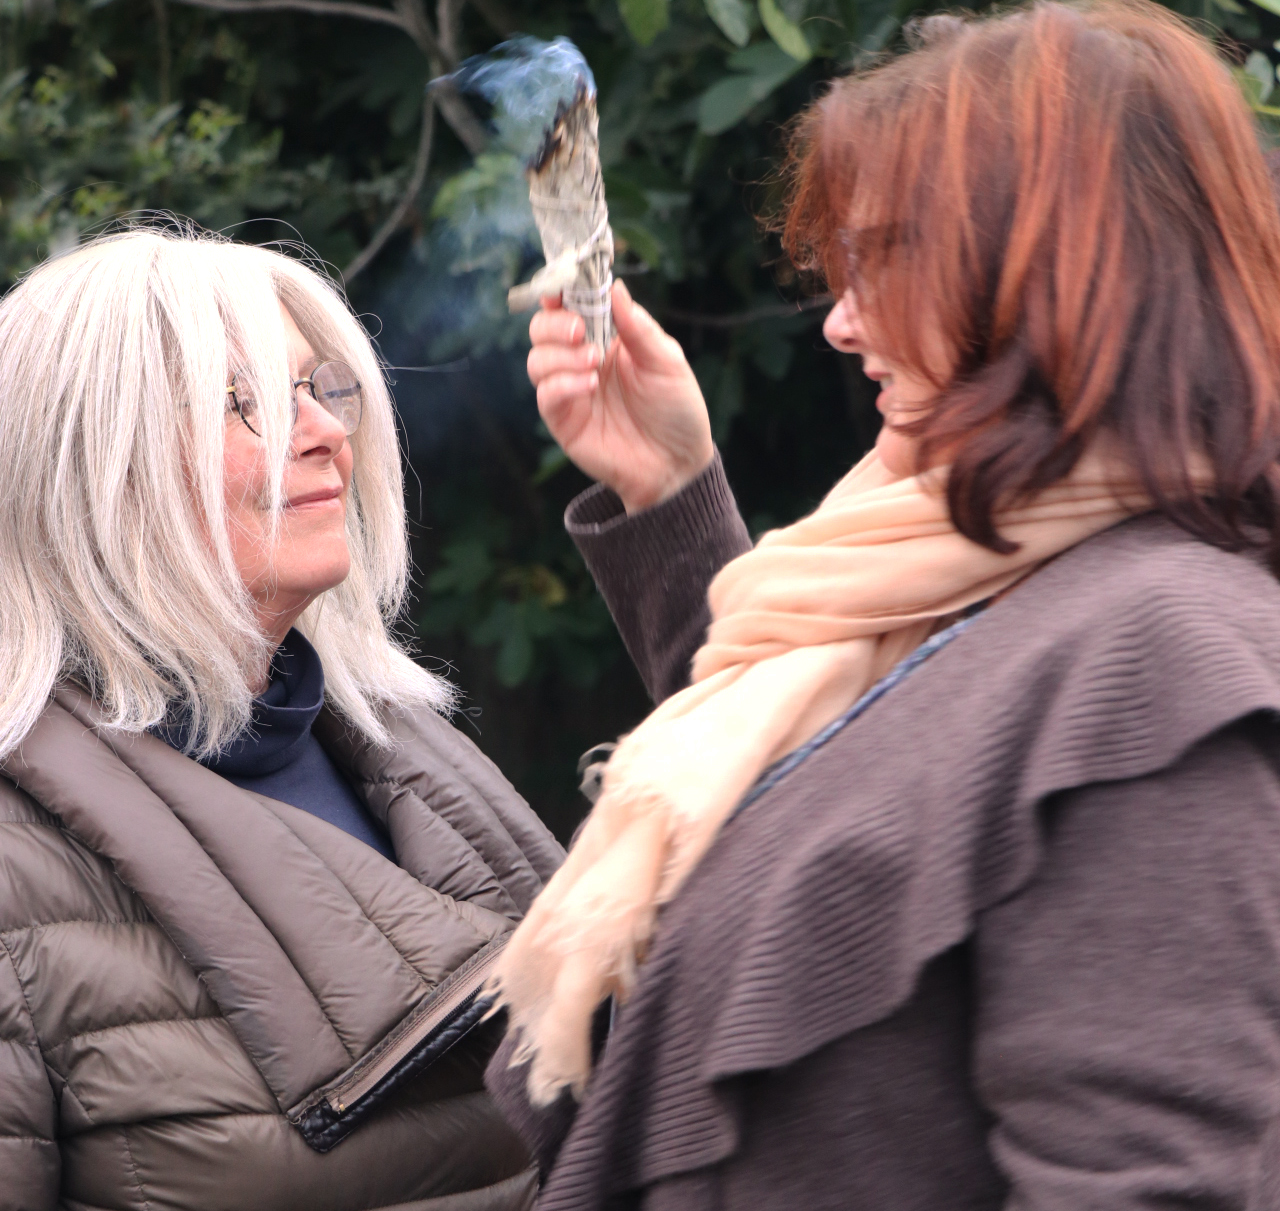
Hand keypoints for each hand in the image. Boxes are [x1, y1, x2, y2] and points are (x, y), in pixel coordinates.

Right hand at [527, 279, 713, 512]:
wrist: (676, 464)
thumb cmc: (676, 411)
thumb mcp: (667, 362)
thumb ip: (639, 327)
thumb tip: (615, 287)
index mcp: (608, 338)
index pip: (572, 306)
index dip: (562, 291)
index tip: (563, 286)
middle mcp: (582, 360)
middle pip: (542, 328)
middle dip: (554, 323)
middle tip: (580, 332)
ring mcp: (570, 391)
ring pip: (537, 359)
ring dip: (560, 355)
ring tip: (594, 364)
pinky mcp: (564, 421)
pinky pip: (545, 394)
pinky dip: (562, 384)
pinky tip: (589, 386)